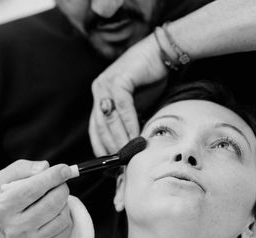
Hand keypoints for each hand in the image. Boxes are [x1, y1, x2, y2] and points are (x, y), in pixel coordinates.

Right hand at [0, 160, 73, 237]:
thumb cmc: (1, 200)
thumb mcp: (1, 180)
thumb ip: (21, 168)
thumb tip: (45, 167)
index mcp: (2, 207)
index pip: (33, 190)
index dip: (52, 177)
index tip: (64, 169)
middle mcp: (16, 228)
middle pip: (52, 203)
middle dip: (61, 187)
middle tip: (59, 182)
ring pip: (62, 216)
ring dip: (64, 201)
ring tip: (53, 197)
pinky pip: (66, 228)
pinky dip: (67, 215)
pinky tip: (55, 211)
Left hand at [89, 32, 167, 155]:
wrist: (160, 54)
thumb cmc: (149, 80)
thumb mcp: (136, 106)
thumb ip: (128, 122)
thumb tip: (129, 147)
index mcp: (100, 97)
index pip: (95, 128)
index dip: (101, 147)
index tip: (108, 164)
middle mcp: (99, 91)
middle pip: (100, 126)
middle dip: (109, 147)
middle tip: (119, 164)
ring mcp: (106, 85)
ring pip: (110, 119)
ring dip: (119, 139)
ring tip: (128, 155)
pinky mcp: (118, 80)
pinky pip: (123, 108)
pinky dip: (130, 125)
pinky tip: (136, 137)